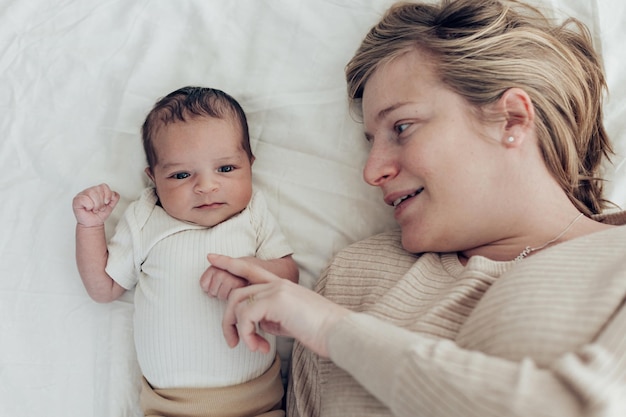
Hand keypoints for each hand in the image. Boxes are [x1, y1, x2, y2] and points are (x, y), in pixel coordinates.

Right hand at [72, 183, 119, 226]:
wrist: (92, 224)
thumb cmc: (99, 215)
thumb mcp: (110, 206)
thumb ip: (114, 198)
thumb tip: (114, 194)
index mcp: (97, 191)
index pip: (104, 186)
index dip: (107, 195)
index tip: (106, 202)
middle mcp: (90, 191)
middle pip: (98, 190)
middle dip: (101, 202)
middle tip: (99, 208)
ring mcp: (82, 194)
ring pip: (92, 193)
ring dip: (96, 205)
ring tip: (94, 209)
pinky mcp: (76, 199)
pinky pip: (85, 199)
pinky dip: (89, 206)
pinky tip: (88, 208)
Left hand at [208, 253, 349, 357]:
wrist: (339, 332)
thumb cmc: (319, 331)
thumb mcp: (291, 322)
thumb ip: (273, 317)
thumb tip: (259, 325)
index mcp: (282, 285)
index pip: (249, 268)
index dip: (228, 262)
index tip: (211, 258)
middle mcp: (277, 283)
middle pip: (235, 292)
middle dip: (227, 319)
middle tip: (231, 342)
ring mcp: (276, 290)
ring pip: (237, 304)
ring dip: (237, 331)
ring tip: (252, 347)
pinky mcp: (276, 301)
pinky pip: (246, 316)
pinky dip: (247, 336)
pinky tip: (261, 347)